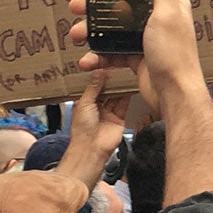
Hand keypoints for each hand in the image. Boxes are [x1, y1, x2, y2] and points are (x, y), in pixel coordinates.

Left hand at [58, 69, 131, 189]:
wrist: (92, 148)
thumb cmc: (82, 129)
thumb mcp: (84, 103)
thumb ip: (94, 87)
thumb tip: (99, 72)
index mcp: (84, 103)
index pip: (92, 86)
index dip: (97, 76)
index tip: (103, 64)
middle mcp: (97, 106)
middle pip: (105, 89)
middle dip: (110, 80)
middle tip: (117, 66)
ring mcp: (109, 112)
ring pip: (115, 95)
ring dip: (119, 86)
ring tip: (125, 72)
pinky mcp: (120, 117)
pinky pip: (124, 103)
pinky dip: (127, 94)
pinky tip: (131, 84)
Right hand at [71, 0, 199, 117]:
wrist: (173, 94)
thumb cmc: (174, 53)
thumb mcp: (167, 13)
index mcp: (167, 5)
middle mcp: (158, 21)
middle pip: (121, 9)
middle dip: (95, 10)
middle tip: (75, 10)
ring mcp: (146, 41)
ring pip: (113, 32)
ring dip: (93, 34)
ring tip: (76, 37)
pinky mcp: (137, 59)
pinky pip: (113, 53)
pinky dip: (99, 57)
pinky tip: (88, 61)